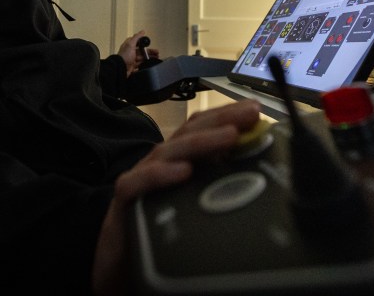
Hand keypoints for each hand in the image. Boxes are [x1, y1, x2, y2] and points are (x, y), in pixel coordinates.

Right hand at [91, 99, 261, 294]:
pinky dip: (161, 174)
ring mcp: (141, 177)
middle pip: (190, 132)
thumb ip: (216, 187)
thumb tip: (256, 175)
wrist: (117, 263)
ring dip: (202, 141)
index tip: (256, 111)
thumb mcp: (192, 205)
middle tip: (250, 113)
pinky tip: (184, 172)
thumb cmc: (157, 230)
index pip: (201, 128)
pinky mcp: (125, 200)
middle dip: (222, 119)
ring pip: (170, 151)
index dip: (227, 116)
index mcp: (177, 160)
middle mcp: (160, 163)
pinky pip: (139, 182)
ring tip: (231, 135)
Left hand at [116, 30, 158, 75]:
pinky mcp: (133, 66)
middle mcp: (130, 52)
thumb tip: (142, 31)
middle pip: (141, 50)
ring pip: (142, 57)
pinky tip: (149, 63)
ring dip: (149, 57)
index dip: (143, 42)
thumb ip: (136, 37)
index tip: (149, 43)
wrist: (121, 69)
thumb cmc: (124, 56)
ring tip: (156, 57)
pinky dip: (145, 64)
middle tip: (156, 52)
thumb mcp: (130, 44)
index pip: (137, 42)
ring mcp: (131, 59)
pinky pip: (140, 64)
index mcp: (129, 45)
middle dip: (149, 51)